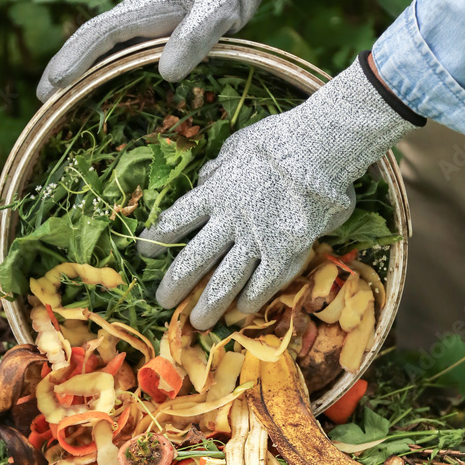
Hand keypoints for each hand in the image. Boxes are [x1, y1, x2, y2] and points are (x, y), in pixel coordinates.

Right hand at [37, 0, 302, 100]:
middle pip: (90, 38)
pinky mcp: (147, 26)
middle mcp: (135, 11)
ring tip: (55, 98)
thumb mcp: (219, 14)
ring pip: (99, 42)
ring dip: (75, 67)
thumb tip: (166, 73)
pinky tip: (91, 84)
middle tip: (42, 101)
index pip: (102, 34)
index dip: (78, 58)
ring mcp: (139, 18)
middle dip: (64, 66)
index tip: (57, 83)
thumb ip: (195, 39)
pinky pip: (114, 46)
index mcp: (146, 8)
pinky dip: (96, 65)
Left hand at [138, 53, 425, 329]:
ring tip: (197, 322)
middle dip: (175, 285)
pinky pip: (262, 285)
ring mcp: (256, 242)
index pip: (176, 221)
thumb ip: (219, 168)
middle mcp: (229, 222)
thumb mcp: (237, 145)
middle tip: (163, 302)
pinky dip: (250, 300)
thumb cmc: (279, 141)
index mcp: (214, 193)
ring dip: (208, 305)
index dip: (157, 239)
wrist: (320, 150)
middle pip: (193, 260)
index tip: (144, 253)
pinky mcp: (284, 254)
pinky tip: (241, 310)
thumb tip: (205, 179)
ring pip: (224, 282)